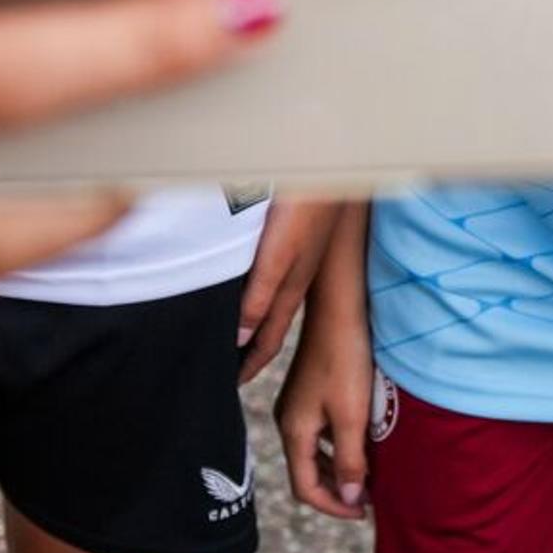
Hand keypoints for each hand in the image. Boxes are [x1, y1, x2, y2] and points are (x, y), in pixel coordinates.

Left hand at [236, 197, 335, 383]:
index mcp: (287, 291)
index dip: (248, 365)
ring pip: (265, 302)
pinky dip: (251, 292)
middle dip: (247, 350)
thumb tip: (241, 340)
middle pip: (266, 326)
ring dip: (248, 322)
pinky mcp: (290, 240)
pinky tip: (241, 283)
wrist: (327, 168)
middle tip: (225, 367)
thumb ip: (259, 297)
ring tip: (228, 335)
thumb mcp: (278, 258)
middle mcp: (291, 280)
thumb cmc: (304, 210)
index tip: (228, 384)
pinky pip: (266, 278)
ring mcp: (293, 261)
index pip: (265, 341)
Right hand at [273, 304, 377, 521]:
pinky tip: (362, 443)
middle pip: (306, 473)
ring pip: (313, 453)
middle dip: (336, 491)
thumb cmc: (345, 360)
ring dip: (338, 469)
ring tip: (369, 475)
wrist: (338, 310)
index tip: (364, 511)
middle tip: (369, 499)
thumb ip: (349, 460)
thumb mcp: (352, 416)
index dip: (333, 507)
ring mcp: (296, 406)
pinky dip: (338, 447)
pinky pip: (319, 433)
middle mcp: (288, 421)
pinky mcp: (308, 393)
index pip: (305, 488)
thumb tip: (349, 498)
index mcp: (293, 431)